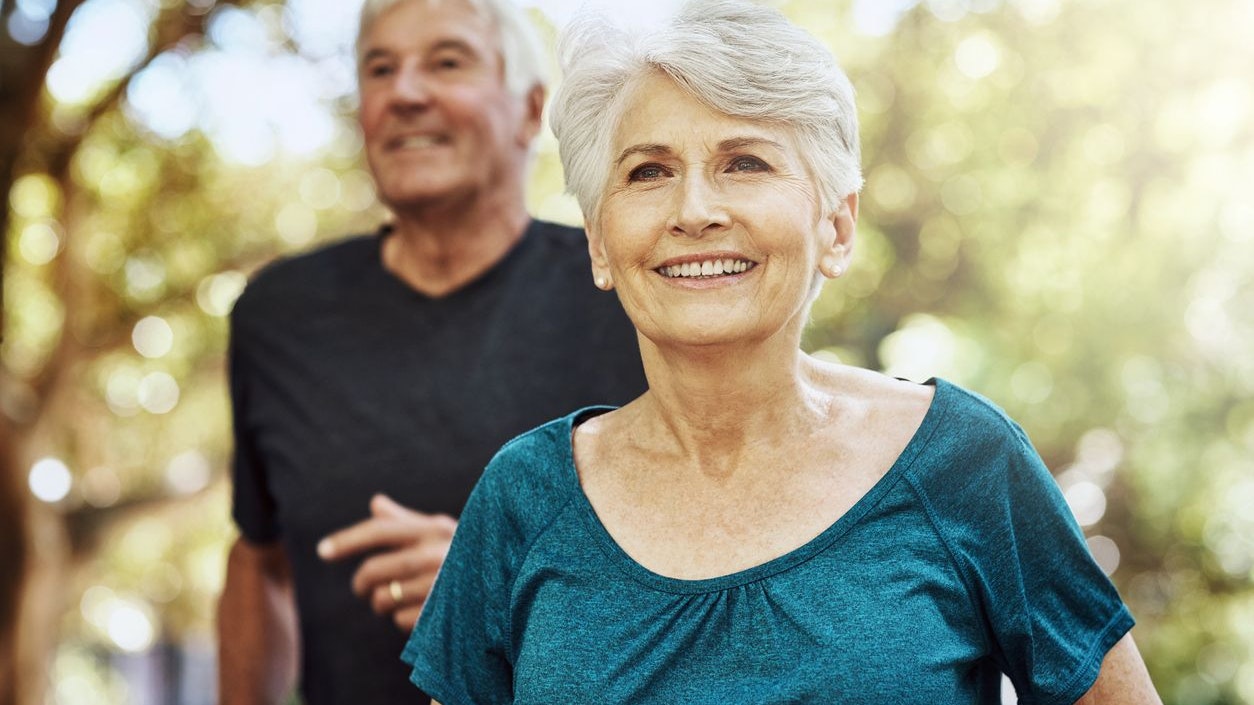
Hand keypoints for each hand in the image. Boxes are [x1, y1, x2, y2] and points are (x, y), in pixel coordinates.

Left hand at [317, 494, 456, 630]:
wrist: (509, 583)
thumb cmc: (466, 555)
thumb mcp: (440, 533)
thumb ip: (406, 521)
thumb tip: (376, 502)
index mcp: (433, 529)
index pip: (380, 531)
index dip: (347, 540)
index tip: (322, 551)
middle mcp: (437, 553)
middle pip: (374, 571)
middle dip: (361, 583)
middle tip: (362, 588)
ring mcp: (440, 585)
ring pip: (384, 599)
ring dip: (383, 603)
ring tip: (399, 598)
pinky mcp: (442, 614)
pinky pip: (400, 621)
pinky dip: (402, 620)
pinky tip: (420, 613)